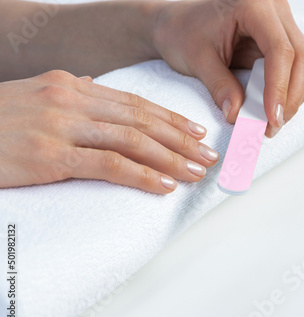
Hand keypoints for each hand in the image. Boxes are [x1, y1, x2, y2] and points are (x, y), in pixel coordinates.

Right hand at [0, 70, 218, 193]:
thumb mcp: (36, 98)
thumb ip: (74, 97)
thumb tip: (103, 91)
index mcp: (72, 86)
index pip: (135, 103)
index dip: (171, 118)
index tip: (195, 132)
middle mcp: (72, 99)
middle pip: (142, 120)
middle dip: (181, 140)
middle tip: (208, 155)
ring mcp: (62, 126)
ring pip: (133, 140)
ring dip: (171, 158)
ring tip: (196, 172)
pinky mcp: (51, 155)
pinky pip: (109, 165)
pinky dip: (141, 175)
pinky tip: (163, 184)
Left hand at [150, 0, 303, 136]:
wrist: (180, 24)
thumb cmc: (185, 32)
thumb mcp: (197, 60)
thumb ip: (220, 87)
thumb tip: (239, 116)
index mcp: (254, 5)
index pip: (280, 49)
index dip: (279, 87)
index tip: (271, 117)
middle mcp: (276, 9)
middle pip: (303, 58)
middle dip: (291, 97)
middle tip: (271, 126)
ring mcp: (284, 23)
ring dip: (296, 96)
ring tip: (271, 119)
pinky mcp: (286, 38)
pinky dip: (294, 90)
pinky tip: (275, 104)